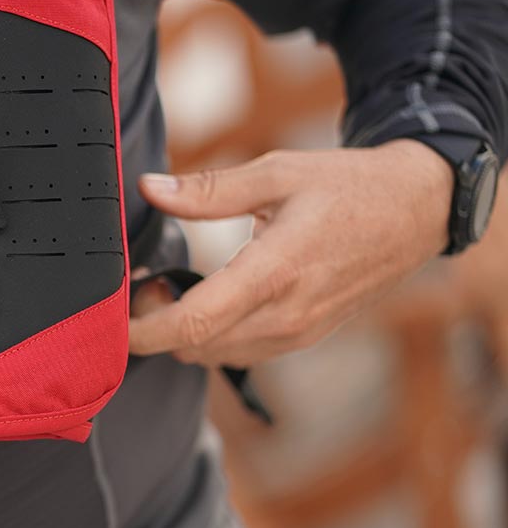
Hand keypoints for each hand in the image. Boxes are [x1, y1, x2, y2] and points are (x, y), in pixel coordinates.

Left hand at [129, 139, 453, 366]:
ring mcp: (298, 333)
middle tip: (142, 283)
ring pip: (213, 355)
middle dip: (154, 326)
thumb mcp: (278, 171)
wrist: (417, 212)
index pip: (193, 323)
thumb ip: (210, 188)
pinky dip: (209, 337)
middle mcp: (287, 314)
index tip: (110, 319)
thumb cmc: (348, 186)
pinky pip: (239, 352)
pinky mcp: (303, 338)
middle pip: (194, 347)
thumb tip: (150, 188)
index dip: (142, 331)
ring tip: (172, 287)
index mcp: (276, 271)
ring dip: (181, 333)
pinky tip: (205, 299)